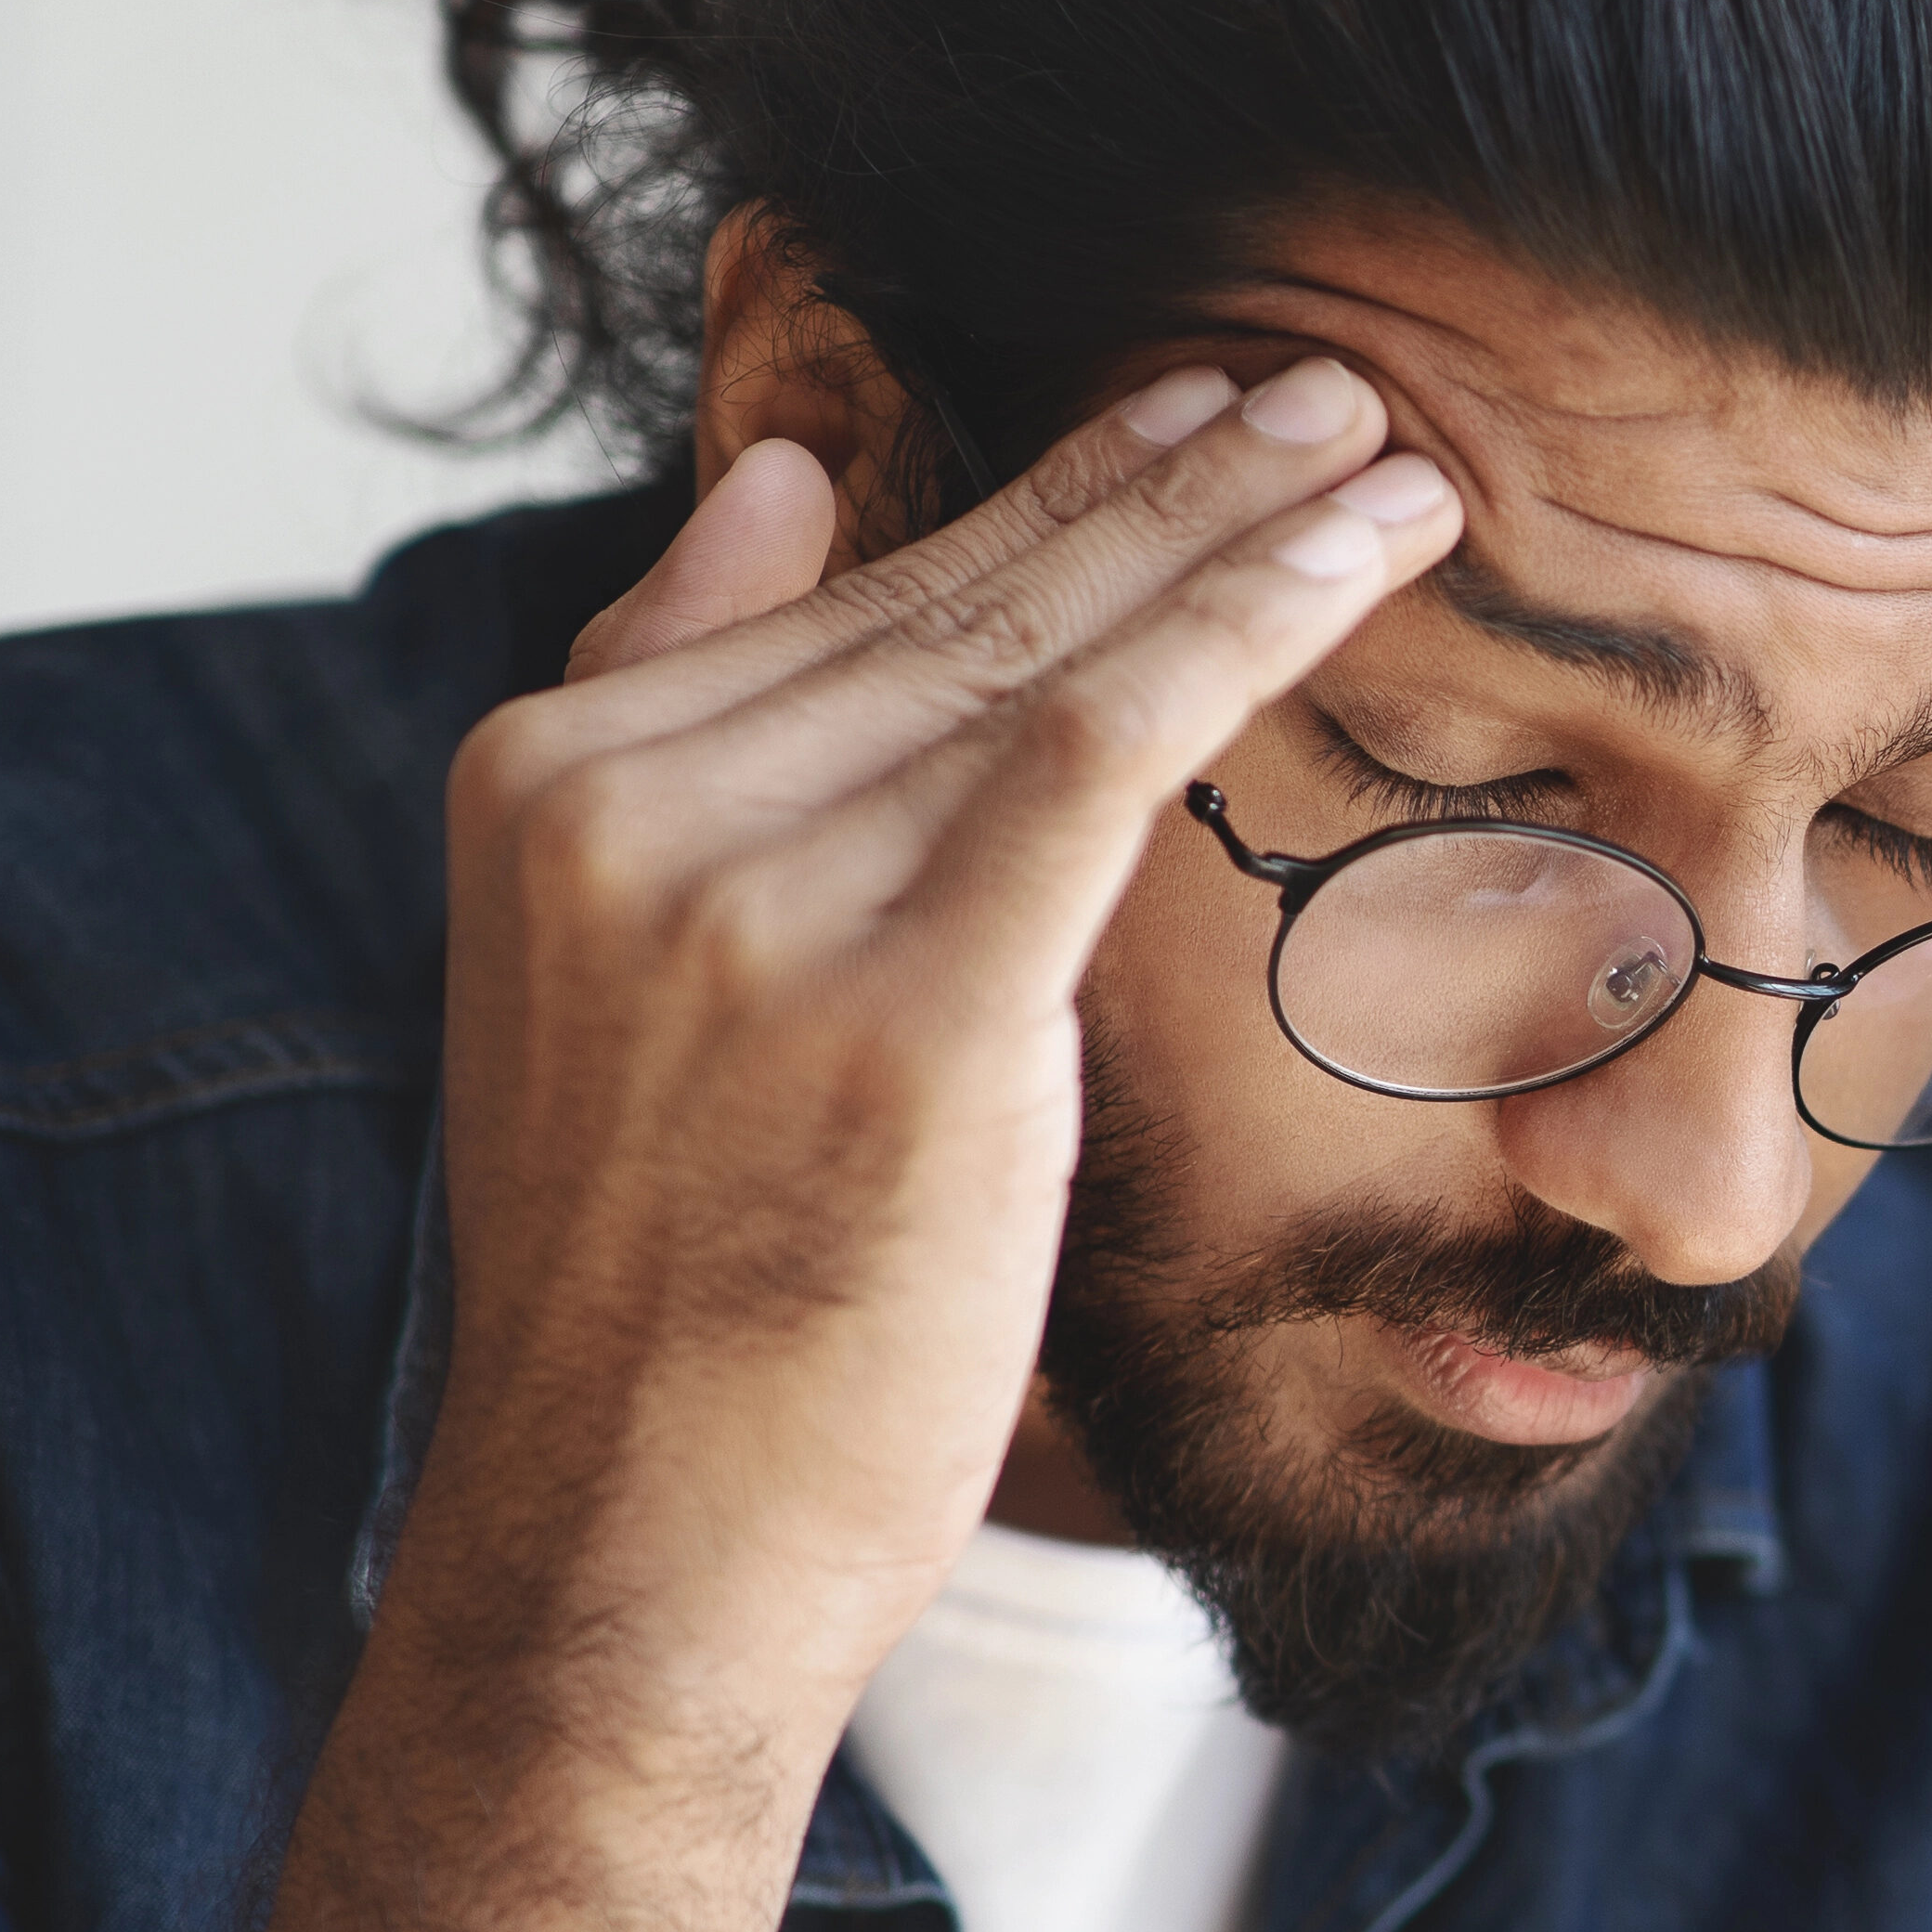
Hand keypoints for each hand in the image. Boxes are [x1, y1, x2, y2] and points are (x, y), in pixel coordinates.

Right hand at [417, 361, 1454, 1721]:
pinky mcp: (902, 1001)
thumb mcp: (619, 983)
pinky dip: (1244, 623)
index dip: (1046, 492)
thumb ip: (681, 721)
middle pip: (957, 600)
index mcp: (549, 782)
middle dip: (1163, 477)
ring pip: (1044, 647)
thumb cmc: (676, 1299)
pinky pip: (1104, 744)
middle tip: (1320, 382)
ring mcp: (753, 899)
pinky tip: (1362, 551)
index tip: (1193, 413)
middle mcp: (629, 809)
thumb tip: (783, 480)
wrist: (634, 1549)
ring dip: (1239, 528)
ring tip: (1382, 447)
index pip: (850, 596)